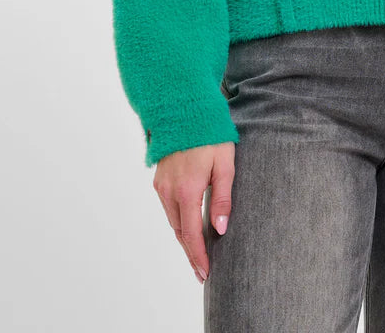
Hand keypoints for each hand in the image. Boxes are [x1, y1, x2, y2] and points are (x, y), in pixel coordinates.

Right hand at [153, 142, 235, 283]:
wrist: (185, 110)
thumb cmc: (210, 135)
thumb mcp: (225, 164)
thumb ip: (223, 197)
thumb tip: (220, 228)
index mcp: (187, 190)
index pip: (190, 234)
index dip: (198, 256)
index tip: (205, 273)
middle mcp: (169, 191)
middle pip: (179, 232)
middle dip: (191, 252)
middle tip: (203, 271)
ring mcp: (161, 185)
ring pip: (172, 220)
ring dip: (184, 238)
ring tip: (198, 253)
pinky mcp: (159, 179)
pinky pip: (168, 207)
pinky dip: (178, 221)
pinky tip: (188, 226)